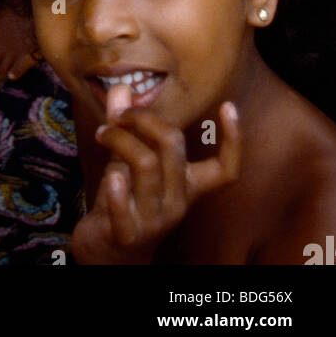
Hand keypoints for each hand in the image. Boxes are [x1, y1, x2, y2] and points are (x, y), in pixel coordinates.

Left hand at [72, 88, 240, 264]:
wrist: (108, 250)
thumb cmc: (126, 198)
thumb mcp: (128, 159)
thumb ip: (126, 125)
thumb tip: (121, 86)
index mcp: (187, 184)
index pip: (225, 170)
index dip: (234, 141)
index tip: (229, 106)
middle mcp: (178, 202)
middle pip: (174, 147)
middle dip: (143, 118)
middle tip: (120, 116)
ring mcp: (155, 220)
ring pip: (146, 164)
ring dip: (119, 139)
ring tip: (101, 134)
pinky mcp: (129, 234)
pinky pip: (124, 207)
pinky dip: (116, 188)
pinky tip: (110, 175)